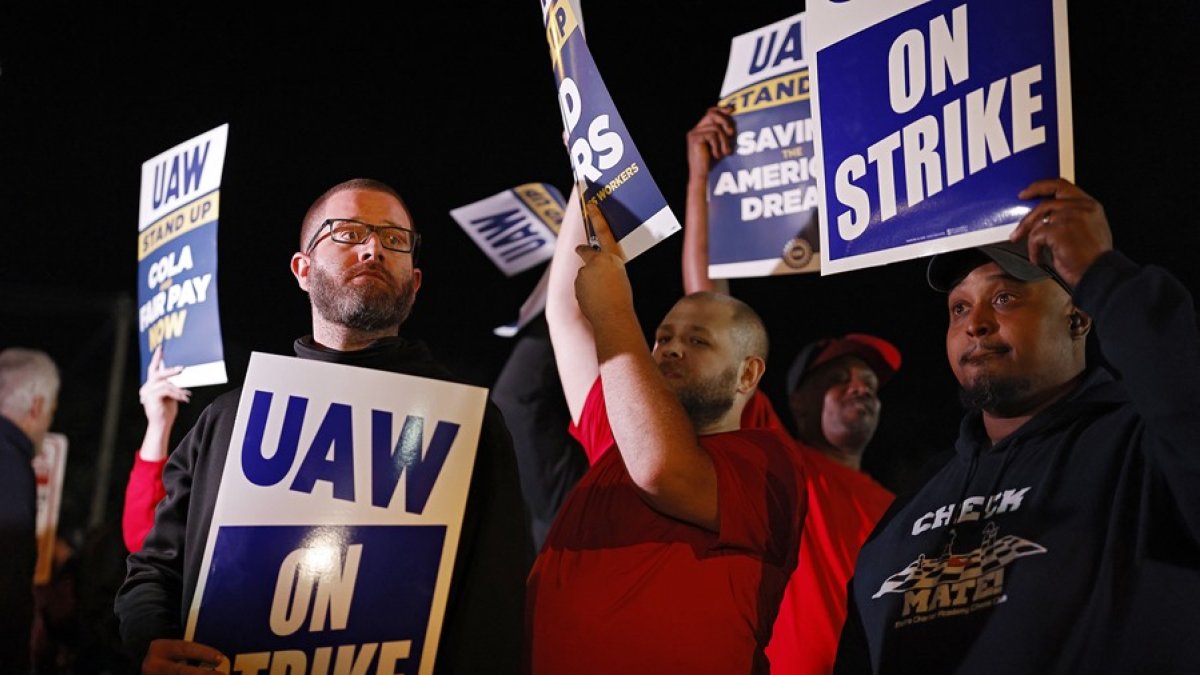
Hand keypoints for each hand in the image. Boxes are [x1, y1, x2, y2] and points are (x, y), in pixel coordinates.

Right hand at [141, 347, 190, 431]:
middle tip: (182, 369)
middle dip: (170, 371)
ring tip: (186, 395)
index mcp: (150, 385)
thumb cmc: (167, 411)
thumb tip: (179, 373)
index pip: (153, 369)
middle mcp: (146, 387)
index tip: (161, 348)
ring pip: (165, 383)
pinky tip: (184, 399)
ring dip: (178, 389)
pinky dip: (177, 393)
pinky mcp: (151, 398)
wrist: (162, 424)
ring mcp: (147, 393)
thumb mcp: (171, 395)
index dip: (156, 358)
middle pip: (158, 373)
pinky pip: (167, 390)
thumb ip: (171, 385)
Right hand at [142, 639, 226, 673]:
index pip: (185, 649)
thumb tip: (216, 660)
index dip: (204, 653)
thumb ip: (188, 655)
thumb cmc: (161, 656)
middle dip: (203, 674)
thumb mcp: (170, 649)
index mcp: (161, 649)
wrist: (133, 662)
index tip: (220, 658)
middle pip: (181, 671)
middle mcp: (154, 666)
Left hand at [574, 204, 633, 327]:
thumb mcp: (620, 276)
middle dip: (583, 250)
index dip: (597, 218)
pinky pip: (581, 286)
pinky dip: (586, 291)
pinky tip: (595, 300)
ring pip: (584, 273)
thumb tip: (598, 271)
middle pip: (585, 251)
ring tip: (601, 294)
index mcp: (611, 258)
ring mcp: (584, 274)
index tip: (591, 205)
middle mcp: (595, 262)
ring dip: (589, 280)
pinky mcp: (577, 285)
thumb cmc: (622, 298)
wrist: (612, 316)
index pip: (604, 233)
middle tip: (581, 248)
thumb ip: (608, 268)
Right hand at [686, 105, 735, 180]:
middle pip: (712, 115)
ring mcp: (693, 133)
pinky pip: (712, 135)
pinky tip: (716, 155)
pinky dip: (718, 146)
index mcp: (700, 129)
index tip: (732, 110)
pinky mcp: (694, 138)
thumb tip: (733, 120)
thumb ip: (722, 133)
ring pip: (715, 128)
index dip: (720, 109)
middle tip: (731, 133)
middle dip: (725, 122)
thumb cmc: (712, 163)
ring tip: (726, 152)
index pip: (709, 112)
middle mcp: (695, 130)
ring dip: (724, 141)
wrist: (701, 176)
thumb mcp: (719, 145)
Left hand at [1010, 178, 1113, 287]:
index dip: (1040, 187)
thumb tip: (1046, 218)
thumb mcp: (1088, 229)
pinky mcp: (1059, 230)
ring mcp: (1070, 217)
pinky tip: (1038, 259)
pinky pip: (1036, 236)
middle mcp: (1081, 207)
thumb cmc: (1093, 258)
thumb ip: (1072, 217)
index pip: (1061, 185)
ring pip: (1038, 221)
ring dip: (1028, 236)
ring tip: (1030, 249)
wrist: (1100, 273)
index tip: (1026, 193)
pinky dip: (1033, 250)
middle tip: (1018, 229)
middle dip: (1027, 218)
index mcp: (1089, 204)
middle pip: (1045, 203)